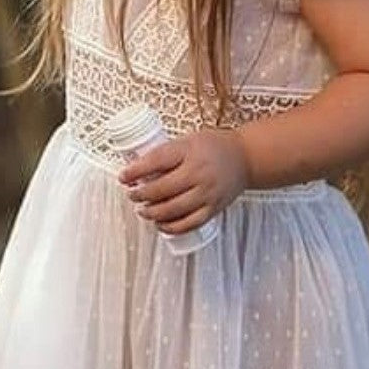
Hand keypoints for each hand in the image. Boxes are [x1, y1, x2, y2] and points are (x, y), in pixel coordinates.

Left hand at [118, 128, 248, 234]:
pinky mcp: (213, 208)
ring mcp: (207, 193)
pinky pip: (189, 223)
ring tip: (143, 211)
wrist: (246, 158)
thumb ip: (166, 154)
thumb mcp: (188, 141)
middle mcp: (198, 173)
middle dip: (140, 195)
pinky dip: (172, 228)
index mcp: (189, 151)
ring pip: (173, 209)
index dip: (135, 171)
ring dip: (152, 213)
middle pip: (161, 189)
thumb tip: (136, 169)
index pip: (156, 161)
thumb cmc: (214, 147)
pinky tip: (161, 225)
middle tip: (132, 195)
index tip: (123, 176)